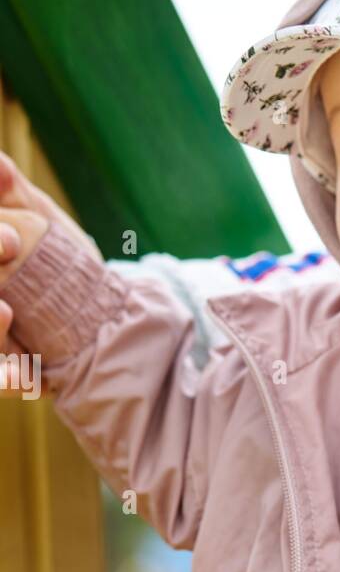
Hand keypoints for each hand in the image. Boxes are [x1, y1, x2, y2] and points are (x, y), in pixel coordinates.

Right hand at [0, 150, 100, 396]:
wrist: (98, 308)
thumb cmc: (54, 255)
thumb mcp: (36, 218)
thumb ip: (12, 194)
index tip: (13, 242)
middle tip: (11, 257)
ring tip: (5, 314)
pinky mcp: (6, 370)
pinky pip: (1, 376)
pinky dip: (6, 377)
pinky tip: (22, 376)